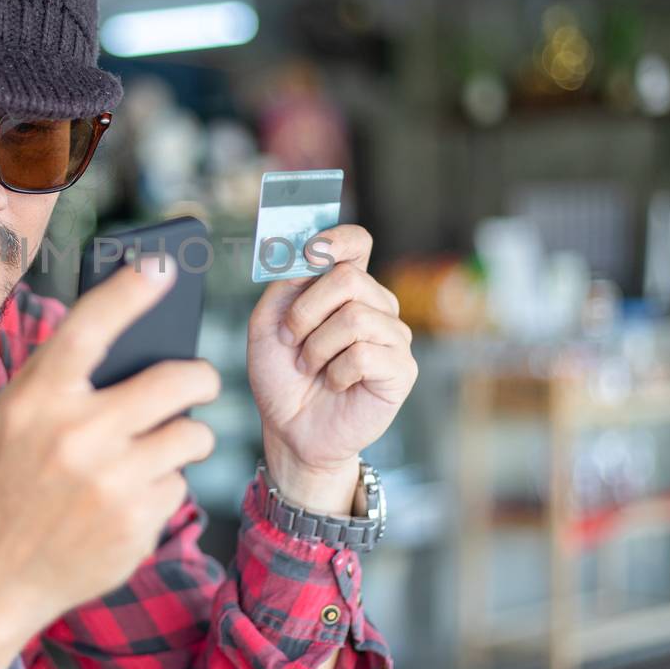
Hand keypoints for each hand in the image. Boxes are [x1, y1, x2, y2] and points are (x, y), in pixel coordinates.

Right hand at [0, 254, 221, 668]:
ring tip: (160, 446)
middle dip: (200, 377)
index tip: (162, 265)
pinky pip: (179, 484)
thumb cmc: (8, 481)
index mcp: (38, 401)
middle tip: (201, 381)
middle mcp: (75, 436)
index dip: (128, 291)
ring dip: (185, 437)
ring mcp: (110, 483)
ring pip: (192, 434)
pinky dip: (163, 487)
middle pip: (174, 380)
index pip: (89, 328)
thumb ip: (61, 378)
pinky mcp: (136, 523)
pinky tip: (129, 499)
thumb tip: (133, 332)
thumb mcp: (12, 418)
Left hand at [246, 224, 416, 509]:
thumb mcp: (268, 323)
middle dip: (306, 311)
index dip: (336, 239)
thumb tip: (308, 254)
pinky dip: (337, 371)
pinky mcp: (401, 369)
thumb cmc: (282, 376)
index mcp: (344, 288)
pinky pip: (365, 354)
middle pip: (349, 277)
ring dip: (317, 347)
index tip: (309, 252)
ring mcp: (392, 336)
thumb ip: (285, 284)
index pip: (356, 242)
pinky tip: (334, 383)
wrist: (290, 429)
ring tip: (311, 368)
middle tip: (292, 340)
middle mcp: (375, 305)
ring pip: (355, 317)